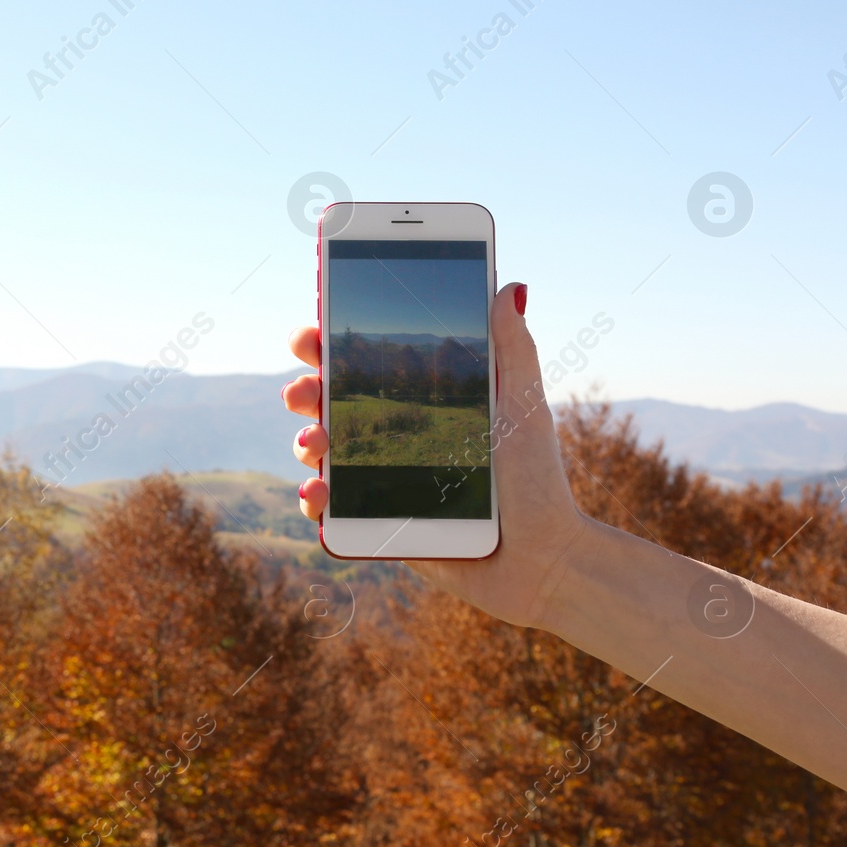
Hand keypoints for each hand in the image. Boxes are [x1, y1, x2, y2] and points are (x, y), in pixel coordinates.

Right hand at [281, 282, 591, 628]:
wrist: (541, 560)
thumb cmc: (537, 482)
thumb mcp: (523, 406)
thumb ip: (512, 347)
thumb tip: (508, 286)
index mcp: (420, 405)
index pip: (363, 366)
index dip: (329, 346)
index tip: (312, 332)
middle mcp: (392, 440)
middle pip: (329, 405)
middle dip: (305, 390)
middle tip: (304, 389)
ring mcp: (378, 484)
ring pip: (320, 454)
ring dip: (305, 441)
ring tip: (318, 441)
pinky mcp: (374, 527)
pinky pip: (329, 512)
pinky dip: (313, 500)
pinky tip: (319, 492)